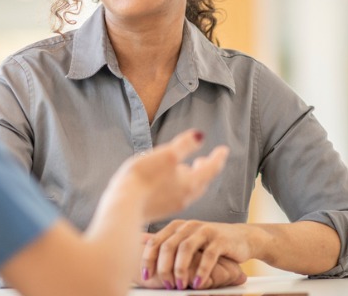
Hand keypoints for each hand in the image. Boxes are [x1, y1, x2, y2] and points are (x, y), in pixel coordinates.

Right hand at [107, 130, 228, 222]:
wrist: (122, 208)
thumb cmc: (144, 178)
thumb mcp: (166, 155)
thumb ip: (184, 145)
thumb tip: (200, 135)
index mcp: (190, 183)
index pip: (211, 168)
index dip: (218, 157)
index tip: (224, 149)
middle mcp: (185, 197)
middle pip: (202, 181)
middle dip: (206, 169)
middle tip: (205, 160)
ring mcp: (172, 206)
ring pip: (189, 190)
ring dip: (192, 178)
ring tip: (186, 169)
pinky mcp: (159, 211)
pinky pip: (177, 197)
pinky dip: (179, 186)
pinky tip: (168, 183)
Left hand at [143, 220, 254, 289]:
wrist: (242, 238)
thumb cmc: (211, 243)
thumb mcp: (188, 241)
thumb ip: (168, 245)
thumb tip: (141, 248)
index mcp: (177, 227)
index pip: (156, 241)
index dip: (148, 259)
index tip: (145, 275)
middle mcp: (189, 226)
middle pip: (168, 245)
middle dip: (164, 267)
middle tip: (165, 284)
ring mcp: (205, 231)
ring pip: (186, 248)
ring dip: (180, 269)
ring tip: (180, 285)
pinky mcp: (221, 239)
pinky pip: (209, 256)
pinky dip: (201, 271)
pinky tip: (197, 282)